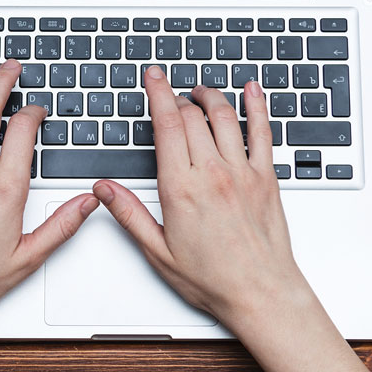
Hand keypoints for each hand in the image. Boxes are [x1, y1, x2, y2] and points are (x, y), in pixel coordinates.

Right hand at [92, 65, 371, 371]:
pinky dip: (257, 106)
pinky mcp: (267, 178)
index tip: (154, 77)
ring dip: (211, 96)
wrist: (261, 294)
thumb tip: (104, 189)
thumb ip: (129, 214)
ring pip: (226, 117)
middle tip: (171, 91)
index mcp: (182, 189)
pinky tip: (252, 90)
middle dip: (179, 97)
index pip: (167, 125)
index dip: (159, 94)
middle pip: (193, 117)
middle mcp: (213, 174)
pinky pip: (263, 132)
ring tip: (201, 90)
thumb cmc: (213, 279)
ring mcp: (243, 173)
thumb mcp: (158, 252)